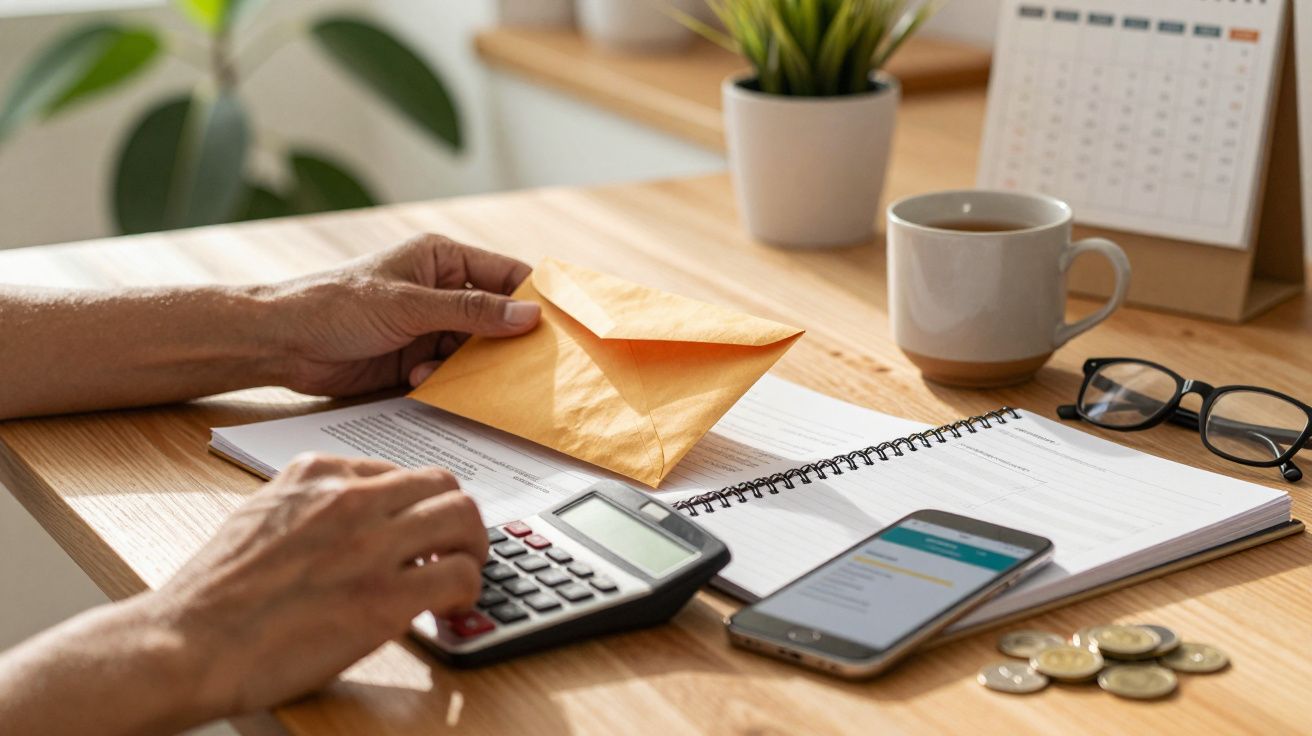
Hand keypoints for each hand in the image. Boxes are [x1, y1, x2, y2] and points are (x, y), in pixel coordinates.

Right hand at [153, 454, 486, 716]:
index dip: (418, 506)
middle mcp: (349, 498)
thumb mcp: (260, 515)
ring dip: (472, 549)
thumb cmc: (213, 594)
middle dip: (457, 519)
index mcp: (317, 474)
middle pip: (443, 487)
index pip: (401, 472)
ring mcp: (370, 545)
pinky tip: (449, 609)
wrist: (185, 644)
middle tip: (456, 549)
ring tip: (460, 576)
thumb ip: (310, 505)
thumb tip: (352, 518)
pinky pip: (459, 576)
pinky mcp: (384, 599)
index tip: (420, 531)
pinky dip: (467, 590)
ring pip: (463, 520)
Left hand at [273, 233, 539, 396]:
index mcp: (443, 260)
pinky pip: (450, 371)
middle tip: (528, 365)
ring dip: (470, 366)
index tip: (561, 324)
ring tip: (452, 372)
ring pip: (475, 349)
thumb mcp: (409, 305)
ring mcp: (429, 325)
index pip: (507, 274)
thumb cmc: (335, 305)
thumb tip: (527, 315)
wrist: (281, 343)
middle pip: (497, 316)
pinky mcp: (416, 357)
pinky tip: (417, 379)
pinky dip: (444, 379)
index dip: (535, 297)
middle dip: (507, 340)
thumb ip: (470, 311)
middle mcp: (442, 291)